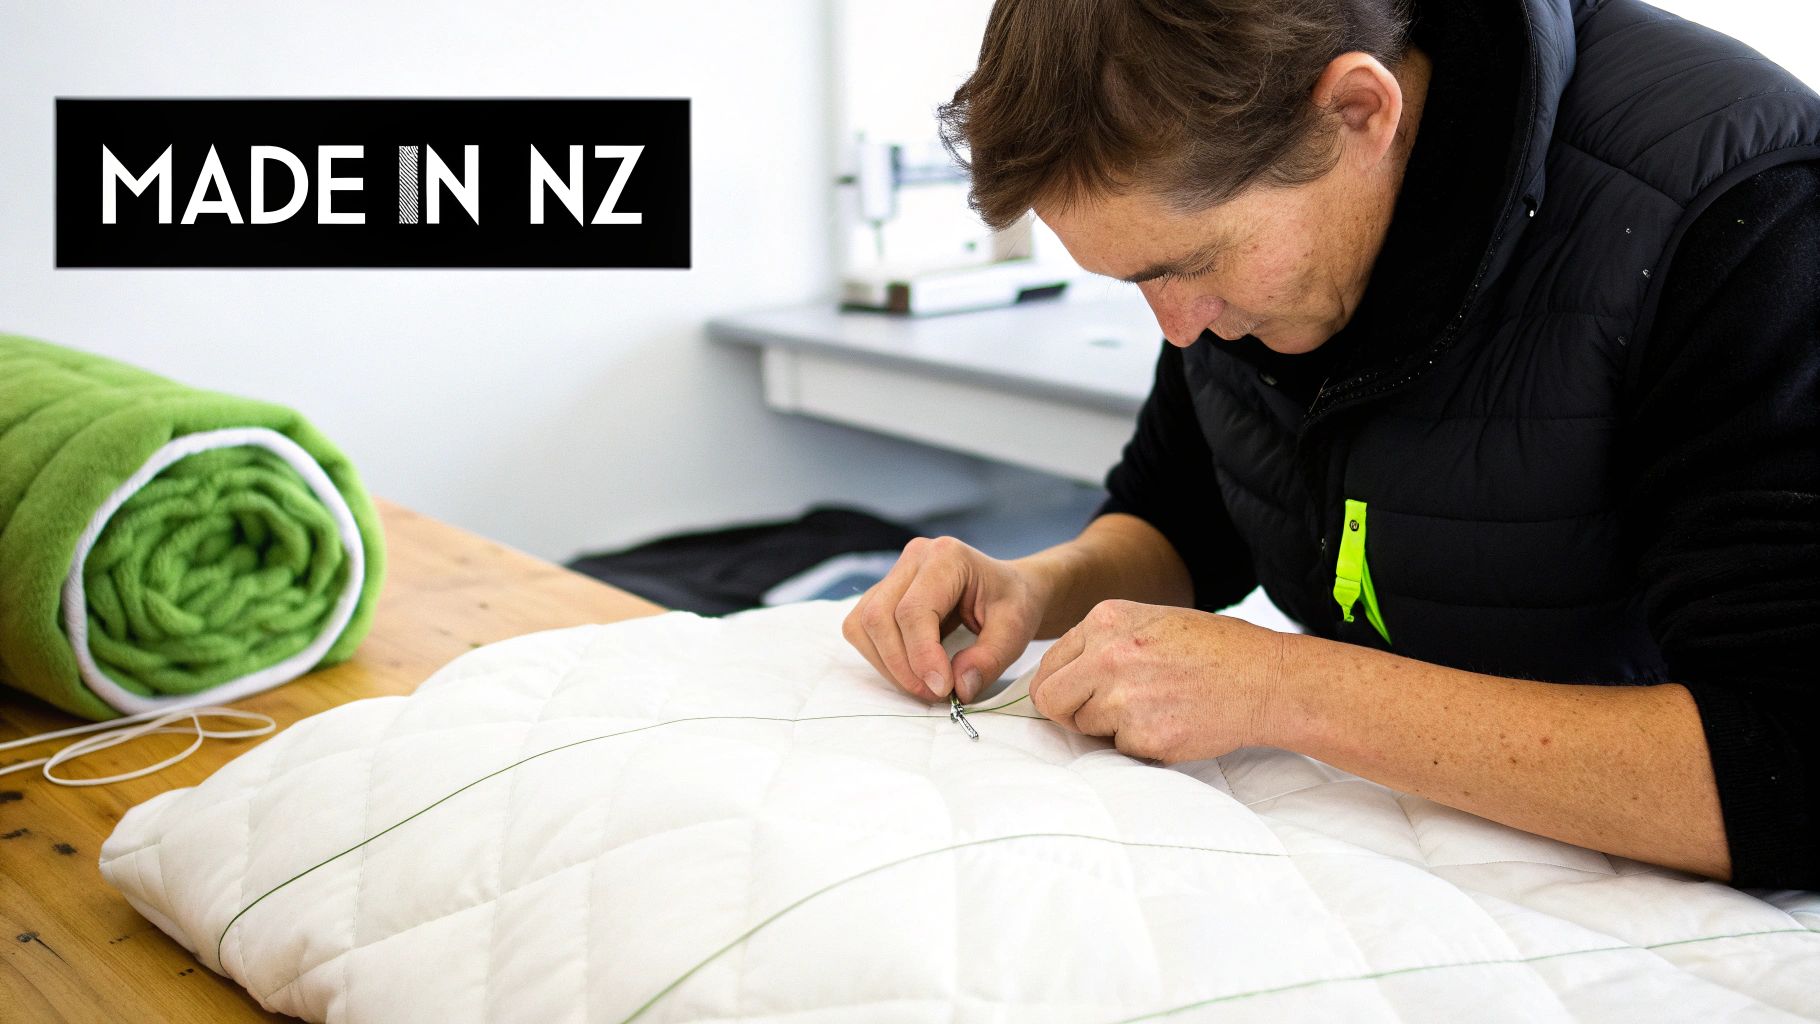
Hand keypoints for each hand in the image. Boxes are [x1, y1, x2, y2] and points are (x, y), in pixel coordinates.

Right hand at [842, 535, 1051, 703]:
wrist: (1008, 590)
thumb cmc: (1013, 603)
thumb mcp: (1016, 630)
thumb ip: (990, 659)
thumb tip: (958, 687)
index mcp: (947, 556)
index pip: (914, 610)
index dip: (921, 655)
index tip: (943, 689)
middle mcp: (913, 558)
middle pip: (879, 617)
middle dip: (902, 666)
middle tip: (936, 693)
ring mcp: (893, 574)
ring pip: (863, 625)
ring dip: (888, 666)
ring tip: (924, 685)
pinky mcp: (882, 594)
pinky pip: (862, 630)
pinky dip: (882, 658)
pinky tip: (912, 670)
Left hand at [1027, 599, 1289, 762]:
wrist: (1264, 679)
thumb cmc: (1211, 650)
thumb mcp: (1150, 621)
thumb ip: (1102, 642)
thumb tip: (1060, 677)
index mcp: (1106, 621)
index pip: (1048, 666)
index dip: (1061, 687)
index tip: (1075, 697)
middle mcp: (1108, 656)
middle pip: (1052, 700)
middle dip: (1071, 712)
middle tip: (1103, 714)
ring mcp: (1125, 698)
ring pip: (1086, 728)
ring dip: (1111, 728)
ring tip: (1154, 709)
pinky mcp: (1145, 736)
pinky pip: (1120, 749)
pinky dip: (1140, 744)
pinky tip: (1172, 722)